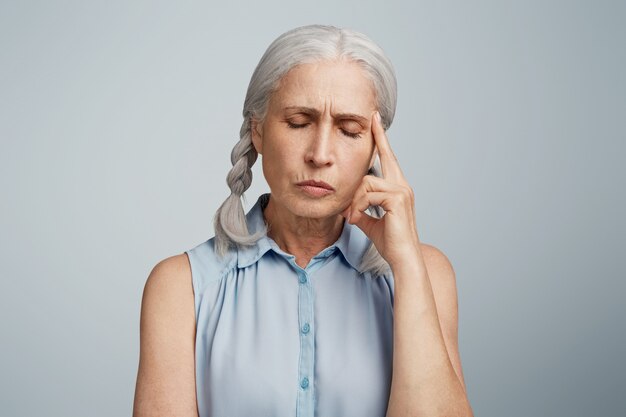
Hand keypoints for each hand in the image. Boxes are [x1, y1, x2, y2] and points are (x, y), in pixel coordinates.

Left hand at [341, 111, 420, 267]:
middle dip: (380, 137)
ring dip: (354, 200)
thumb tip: (350, 208)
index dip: (382, 141)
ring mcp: (402, 191)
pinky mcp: (397, 199)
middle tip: (372, 118)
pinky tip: (356, 218)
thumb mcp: (370, 222)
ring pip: (366, 182)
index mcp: (398, 189)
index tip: (376, 122)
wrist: (403, 258)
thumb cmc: (390, 242)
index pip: (389, 160)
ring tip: (350, 216)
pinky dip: (357, 207)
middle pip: (387, 157)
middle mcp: (403, 186)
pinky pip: (368, 194)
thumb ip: (362, 211)